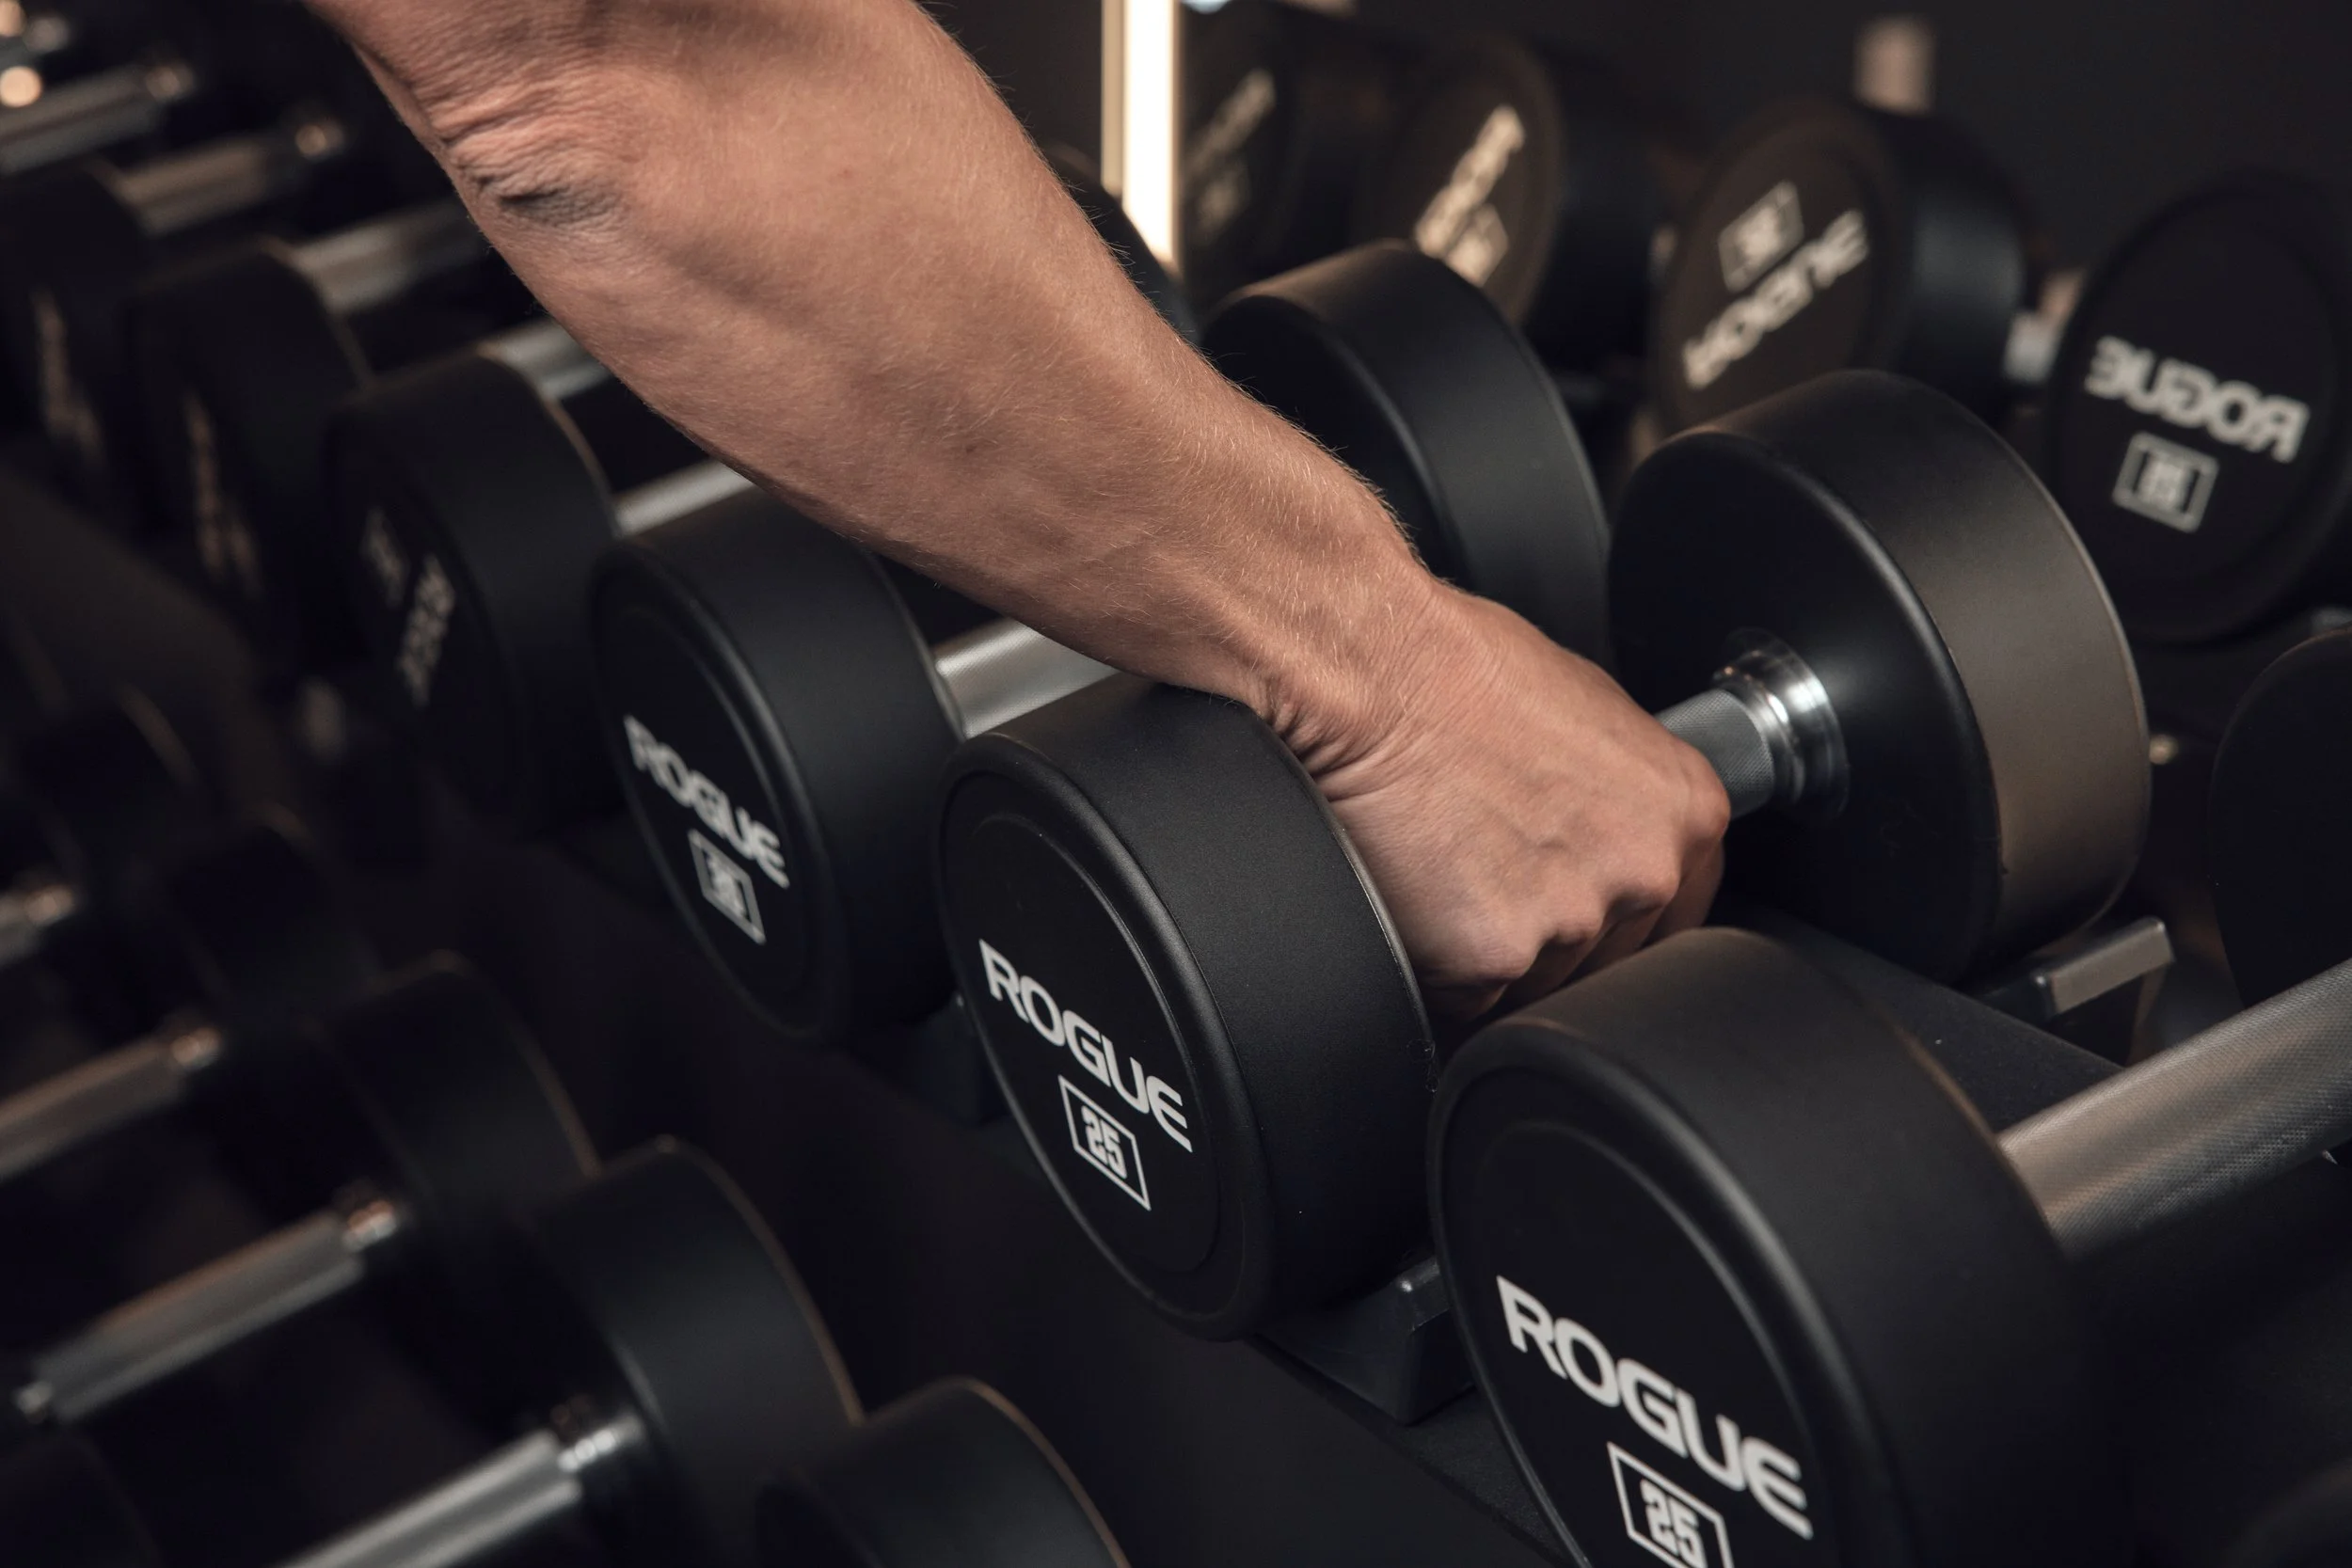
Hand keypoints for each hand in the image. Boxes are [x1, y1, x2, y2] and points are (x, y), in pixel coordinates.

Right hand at [1284, 583, 1730, 1021]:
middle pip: (1606, 958)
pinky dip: (1435, 963)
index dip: (1619, 918)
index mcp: (1684, 811)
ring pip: (1534, 980)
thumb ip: (1629, 794)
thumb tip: (1622, 834)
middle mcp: (1643, 871)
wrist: (1375, 674)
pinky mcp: (1489, 956)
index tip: (1582, 910)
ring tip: (1447, 862)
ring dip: (1490, 948)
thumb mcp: (1590, 708)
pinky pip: (1465, 996)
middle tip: (1490, 866)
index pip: (1679, 914)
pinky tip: (1417, 889)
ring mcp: (1570, 921)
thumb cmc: (1461, 669)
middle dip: (1551, 933)